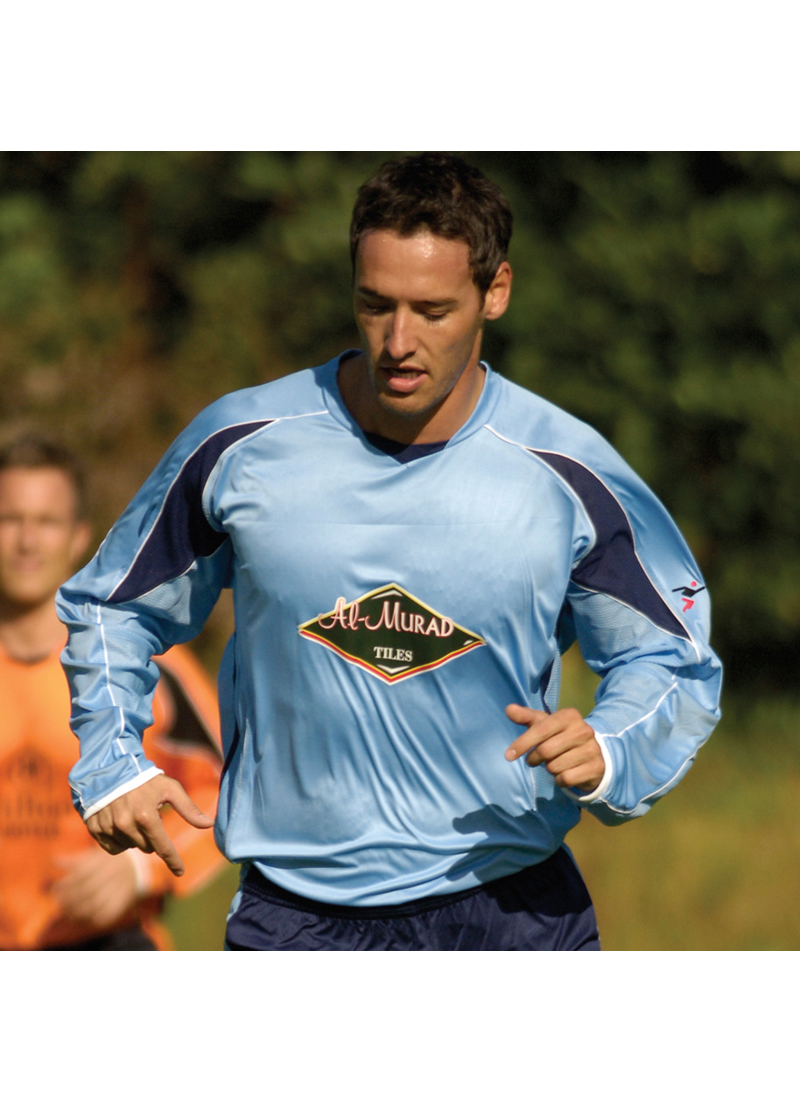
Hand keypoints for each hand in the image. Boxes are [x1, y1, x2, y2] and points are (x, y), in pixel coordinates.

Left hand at [52, 849, 140, 928]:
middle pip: (87, 890)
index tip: (55, 889)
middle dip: (70, 899)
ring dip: (78, 911)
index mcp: (103, 861)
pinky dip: (93, 919)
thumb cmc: (107, 861)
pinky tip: (83, 918)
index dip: (66, 884)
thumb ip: (74, 861)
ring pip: (96, 904)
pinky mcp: (123, 901)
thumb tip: (54, 861)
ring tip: (67, 912)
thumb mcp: (92, 856)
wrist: (135, 866)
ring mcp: (118, 888)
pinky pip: (107, 914)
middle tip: (59, 903)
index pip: (81, 875)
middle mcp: (111, 874)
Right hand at [85, 774, 213, 876]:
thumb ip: (189, 809)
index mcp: (146, 816)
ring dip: (135, 838)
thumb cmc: (145, 779)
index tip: (180, 871)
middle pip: (146, 848)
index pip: (162, 847)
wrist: (110, 768)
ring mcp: (108, 827)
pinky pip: (112, 848)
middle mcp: (126, 824)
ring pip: (129, 847)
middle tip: (149, 817)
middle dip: (151, 837)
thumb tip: (209, 824)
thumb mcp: (170, 789)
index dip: (173, 860)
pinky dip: (119, 841)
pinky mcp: (95, 829)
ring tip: (133, 816)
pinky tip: (120, 824)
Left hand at [504, 705, 604, 792]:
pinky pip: (566, 779)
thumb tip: (509, 709)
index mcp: (569, 716)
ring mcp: (591, 749)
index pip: (541, 729)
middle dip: (534, 758)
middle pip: (545, 751)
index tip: (509, 755)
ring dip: (549, 768)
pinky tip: (565, 773)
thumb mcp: (545, 724)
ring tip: (555, 762)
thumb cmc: (561, 736)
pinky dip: (559, 780)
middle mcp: (583, 730)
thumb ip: (526, 717)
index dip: (522, 743)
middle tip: (533, 759)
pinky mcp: (595, 768)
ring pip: (554, 767)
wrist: (593, 754)